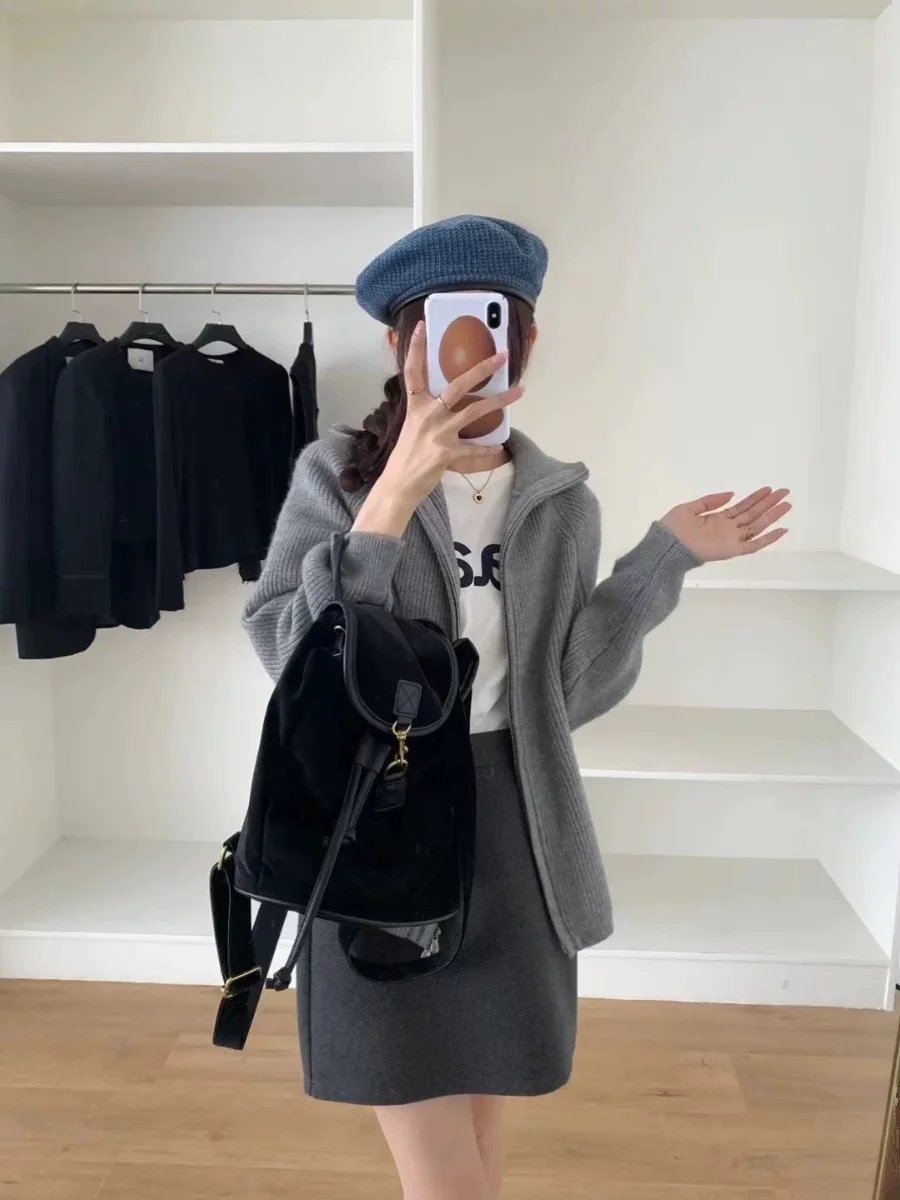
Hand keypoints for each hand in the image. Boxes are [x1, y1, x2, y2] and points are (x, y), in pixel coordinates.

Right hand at [382, 320, 523, 506]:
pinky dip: (487, 449)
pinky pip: (474, 449)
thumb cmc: (407, 456)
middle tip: (502, 356)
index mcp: (416, 406)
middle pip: (457, 385)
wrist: (398, 485)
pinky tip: (499, 447)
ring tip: (519, 391)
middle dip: (482, 368)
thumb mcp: (413, 427)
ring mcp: (438, 433)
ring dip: (500, 400)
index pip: (413, 371)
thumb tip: (450, 403)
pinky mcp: (446, 453)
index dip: (417, 349)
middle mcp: (427, 415)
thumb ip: (429, 412)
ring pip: (475, 411)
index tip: (423, 326)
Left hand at [660, 487, 790, 562]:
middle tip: (785, 492)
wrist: (667, 545)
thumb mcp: (690, 508)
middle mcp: (728, 529)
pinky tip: (782, 529)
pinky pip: (754, 545)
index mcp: (718, 519)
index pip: (742, 507)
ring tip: (787, 504)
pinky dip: (768, 539)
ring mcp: (732, 539)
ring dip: (773, 516)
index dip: (755, 498)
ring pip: (758, 526)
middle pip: (753, 514)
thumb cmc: (674, 527)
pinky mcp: (733, 550)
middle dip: (769, 503)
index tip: (769, 489)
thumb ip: (711, 501)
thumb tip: (732, 494)